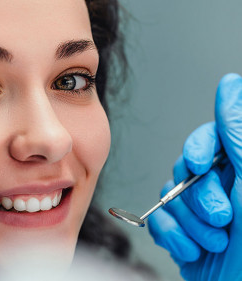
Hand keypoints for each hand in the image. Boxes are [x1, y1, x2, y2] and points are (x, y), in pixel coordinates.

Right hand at [148, 73, 241, 280]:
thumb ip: (239, 132)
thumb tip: (231, 84)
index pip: (212, 137)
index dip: (200, 148)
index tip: (202, 165)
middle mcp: (225, 187)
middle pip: (185, 166)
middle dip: (196, 196)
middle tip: (222, 218)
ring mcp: (202, 212)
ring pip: (169, 194)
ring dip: (186, 223)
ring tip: (213, 242)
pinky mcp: (183, 233)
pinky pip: (157, 219)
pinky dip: (171, 237)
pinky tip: (192, 250)